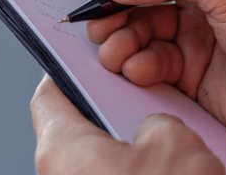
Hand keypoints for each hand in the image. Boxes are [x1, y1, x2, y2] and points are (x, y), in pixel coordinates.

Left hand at [31, 74, 224, 174]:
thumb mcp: (176, 140)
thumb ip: (157, 120)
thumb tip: (153, 131)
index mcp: (61, 147)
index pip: (48, 96)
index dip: (68, 72)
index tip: (85, 62)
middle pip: (77, 133)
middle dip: (113, 117)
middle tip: (144, 104)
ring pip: (98, 167)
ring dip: (130, 156)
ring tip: (169, 149)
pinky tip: (169, 174)